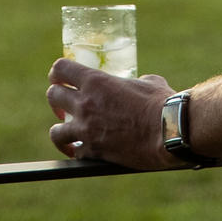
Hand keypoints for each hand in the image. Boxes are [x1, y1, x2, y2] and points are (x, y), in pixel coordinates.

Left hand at [46, 60, 177, 168]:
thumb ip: (135, 81)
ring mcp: (86, 129)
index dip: (57, 73)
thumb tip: (138, 83)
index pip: (61, 69)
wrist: (169, 132)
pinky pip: (74, 152)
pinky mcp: (94, 151)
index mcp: (96, 81)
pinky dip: (77, 151)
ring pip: (55, 131)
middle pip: (53, 96)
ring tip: (67, 131)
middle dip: (57, 99)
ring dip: (61, 130)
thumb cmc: (162, 103)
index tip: (59, 78)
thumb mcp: (148, 82)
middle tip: (64, 105)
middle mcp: (85, 103)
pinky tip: (81, 151)